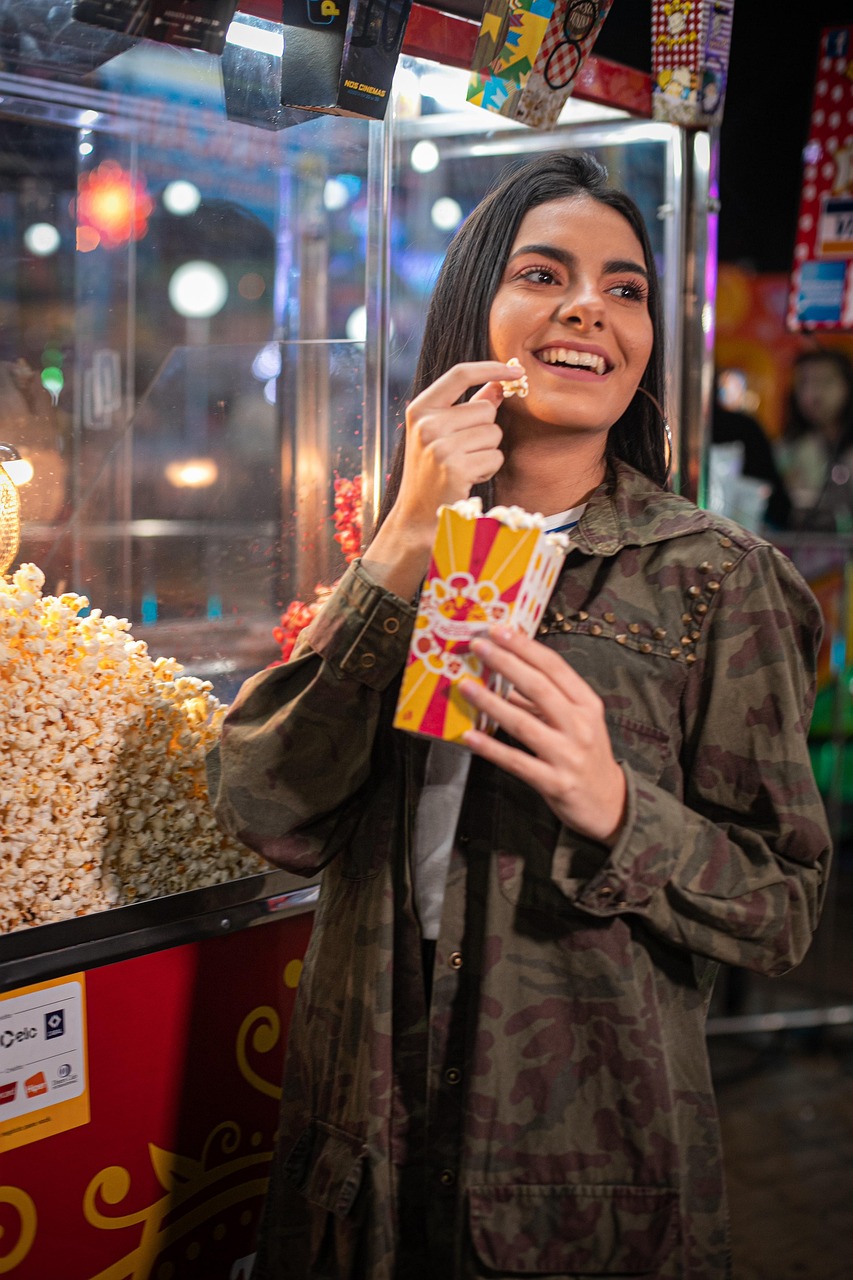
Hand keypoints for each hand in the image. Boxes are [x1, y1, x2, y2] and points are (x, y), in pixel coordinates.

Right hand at [363, 361, 517, 599]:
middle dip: (486, 431)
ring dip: (487, 452)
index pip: (460, 374)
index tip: (516, 370)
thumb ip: (469, 406)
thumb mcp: (441, 434)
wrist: (416, 516)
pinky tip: (468, 479)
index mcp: (420, 409)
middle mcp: (427, 424)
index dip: (491, 368)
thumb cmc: (432, 472)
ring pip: (494, 434)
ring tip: (464, 466)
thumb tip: (499, 384)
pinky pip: (494, 456)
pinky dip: (488, 469)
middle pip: (485, 410)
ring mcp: (439, 446)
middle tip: (464, 452)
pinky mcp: (455, 468)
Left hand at [460, 627, 626, 846]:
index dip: (525, 647)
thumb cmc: (587, 756)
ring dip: (491, 703)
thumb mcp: (575, 722)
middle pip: (539, 687)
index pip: (554, 667)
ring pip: (524, 723)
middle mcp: (580, 726)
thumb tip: (504, 675)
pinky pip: (517, 762)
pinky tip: (470, 737)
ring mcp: (568, 755)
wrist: (610, 804)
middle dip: (506, 663)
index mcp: (587, 705)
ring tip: (465, 686)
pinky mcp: (555, 783)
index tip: (499, 630)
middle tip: (478, 646)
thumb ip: (542, 701)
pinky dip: (492, 748)